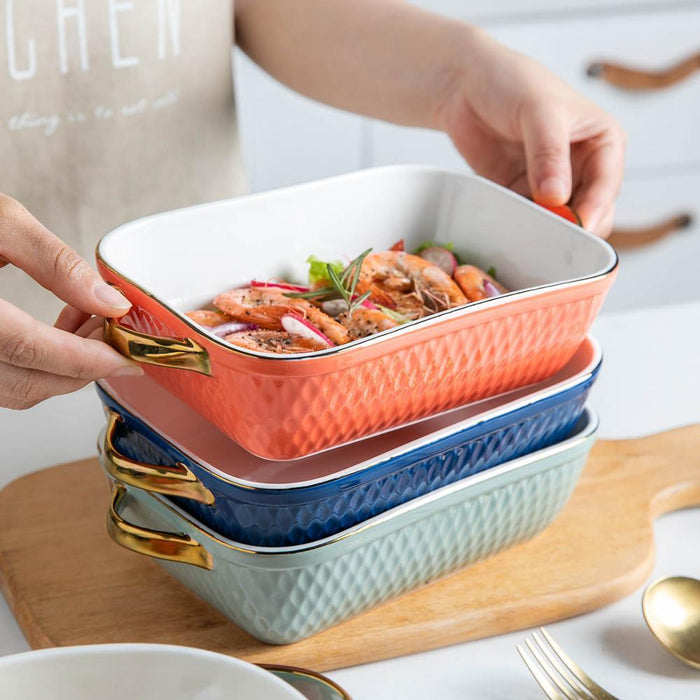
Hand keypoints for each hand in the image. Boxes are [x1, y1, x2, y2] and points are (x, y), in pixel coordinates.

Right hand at [0, 195, 141, 409]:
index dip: (89, 360)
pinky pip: (1, 380)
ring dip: (63, 368)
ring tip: (90, 323)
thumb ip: (54, 263)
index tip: (128, 358)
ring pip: (16, 389)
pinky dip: (38, 366)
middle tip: (115, 334)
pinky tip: (57, 331)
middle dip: (84, 366)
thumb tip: (108, 302)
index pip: (34, 352)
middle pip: (30, 383)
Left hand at [437, 28, 624, 235]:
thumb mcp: (538, 110)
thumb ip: (549, 153)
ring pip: (559, 221)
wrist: (464, 85)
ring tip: (529, 234)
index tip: (578, 226)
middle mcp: (582, 166)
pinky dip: (523, 227)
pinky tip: (511, 230)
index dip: (595, 208)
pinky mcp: (522, 194)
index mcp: (602, 141)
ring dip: (546, 230)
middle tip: (550, 235)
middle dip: (572, 226)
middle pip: (589, 211)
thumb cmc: (512, 83)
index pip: (607, 184)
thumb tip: (556, 196)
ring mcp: (552, 183)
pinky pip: (529, 219)